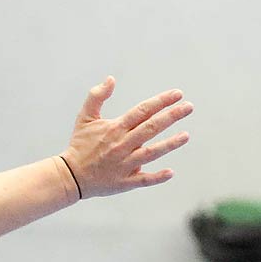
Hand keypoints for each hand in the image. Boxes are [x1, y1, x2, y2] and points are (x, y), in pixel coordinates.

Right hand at [60, 77, 190, 197]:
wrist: (71, 175)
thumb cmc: (80, 144)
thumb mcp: (85, 117)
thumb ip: (96, 96)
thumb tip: (110, 79)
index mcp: (115, 128)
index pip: (142, 111)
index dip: (160, 101)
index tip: (177, 94)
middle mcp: (122, 145)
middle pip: (151, 128)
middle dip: (171, 116)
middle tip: (189, 107)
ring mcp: (124, 164)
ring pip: (151, 153)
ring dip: (170, 144)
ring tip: (186, 136)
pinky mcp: (124, 182)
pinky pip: (143, 180)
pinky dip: (157, 177)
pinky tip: (171, 172)